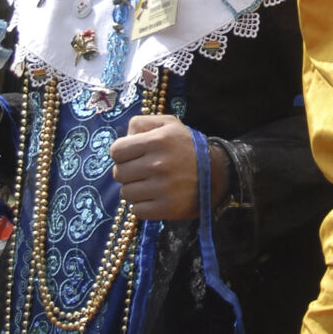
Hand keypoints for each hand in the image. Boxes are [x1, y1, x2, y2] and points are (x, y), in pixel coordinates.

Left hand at [111, 115, 225, 221]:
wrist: (216, 173)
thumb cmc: (187, 146)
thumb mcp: (169, 124)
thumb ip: (142, 123)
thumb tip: (124, 137)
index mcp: (157, 141)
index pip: (116, 151)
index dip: (121, 153)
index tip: (131, 156)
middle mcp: (158, 164)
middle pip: (118, 173)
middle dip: (127, 172)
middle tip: (141, 171)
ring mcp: (162, 188)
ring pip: (126, 193)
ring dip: (134, 190)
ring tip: (149, 184)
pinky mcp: (166, 208)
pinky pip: (137, 210)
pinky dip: (142, 206)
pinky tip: (154, 197)